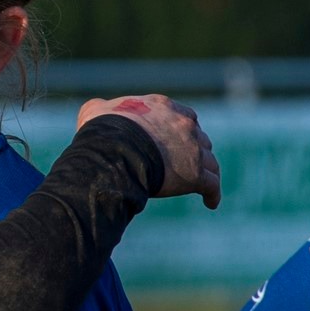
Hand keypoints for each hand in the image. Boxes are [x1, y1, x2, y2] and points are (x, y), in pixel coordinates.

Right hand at [77, 94, 221, 209]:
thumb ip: (102, 108)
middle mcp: (184, 125)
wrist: (113, 152)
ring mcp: (193, 150)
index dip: (180, 128)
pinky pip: (212, 186)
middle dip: (195, 149)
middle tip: (188, 162)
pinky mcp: (196, 175)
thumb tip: (98, 110)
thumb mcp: (96, 110)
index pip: (183, 116)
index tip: (176, 140)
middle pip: (199, 138)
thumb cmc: (103, 131)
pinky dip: (213, 194)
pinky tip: (210, 203)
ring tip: (203, 183)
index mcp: (163, 107)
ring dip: (207, 170)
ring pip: (210, 161)